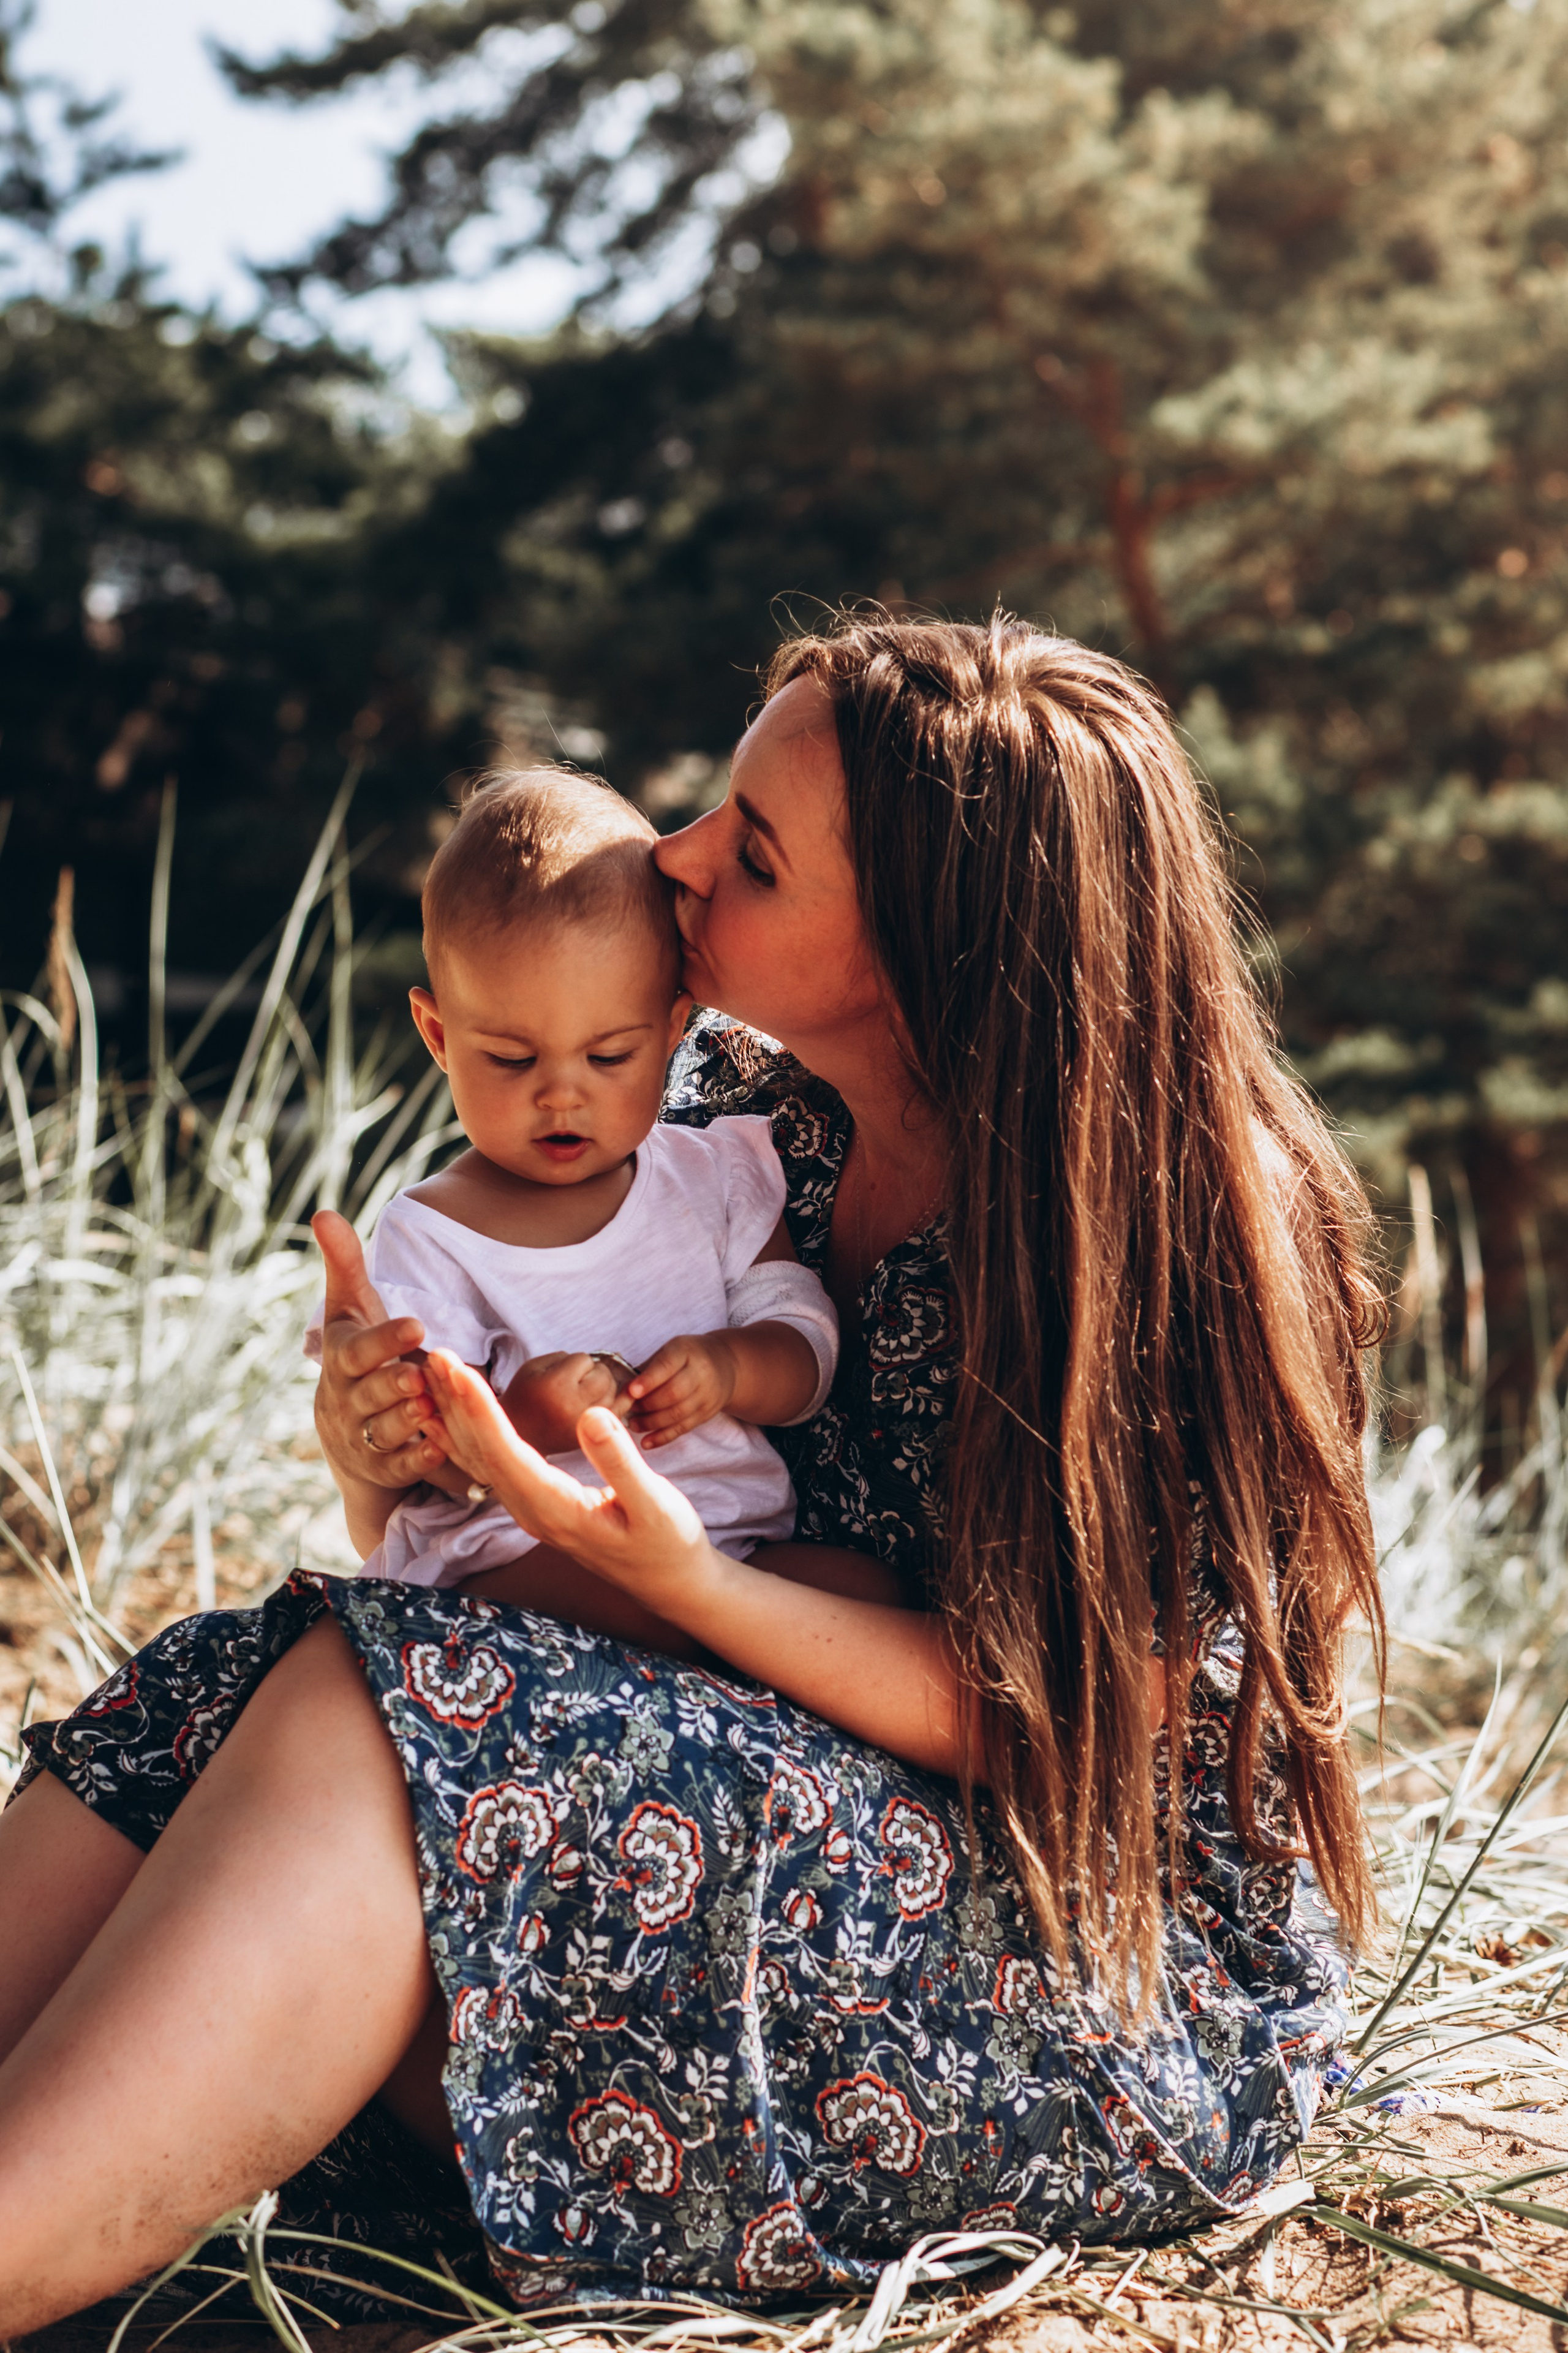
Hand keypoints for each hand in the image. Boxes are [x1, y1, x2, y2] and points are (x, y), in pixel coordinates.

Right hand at [311, 1210, 443, 1491]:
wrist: (345, 1429)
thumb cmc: (356, 1354)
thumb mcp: (350, 1310)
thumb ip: (344, 1265)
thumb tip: (323, 1212)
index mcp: (340, 1359)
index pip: (356, 1349)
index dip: (383, 1339)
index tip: (417, 1323)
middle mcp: (346, 1400)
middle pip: (370, 1393)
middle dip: (394, 1384)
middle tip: (420, 1373)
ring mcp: (362, 1436)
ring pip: (385, 1431)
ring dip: (410, 1421)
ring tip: (434, 1408)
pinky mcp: (383, 1467)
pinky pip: (400, 1467)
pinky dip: (420, 1459)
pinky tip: (441, 1449)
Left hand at [422, 1351, 725, 1624]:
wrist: (667, 1580)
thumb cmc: (667, 1542)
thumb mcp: (656, 1503)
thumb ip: (621, 1462)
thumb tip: (591, 1414)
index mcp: (556, 1509)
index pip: (506, 1453)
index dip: (481, 1411)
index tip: (459, 1372)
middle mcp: (531, 1510)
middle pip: (481, 1452)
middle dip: (456, 1403)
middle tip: (434, 1355)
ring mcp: (529, 1508)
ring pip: (479, 1458)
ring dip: (456, 1414)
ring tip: (433, 1372)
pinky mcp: (535, 1501)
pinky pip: (490, 1464)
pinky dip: (467, 1433)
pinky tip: (448, 1414)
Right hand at [500, 1352, 630, 1453]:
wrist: (518, 1434)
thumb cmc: (525, 1395)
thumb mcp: (534, 1367)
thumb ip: (563, 1357)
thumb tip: (597, 1360)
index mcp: (556, 1385)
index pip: (584, 1360)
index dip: (576, 1362)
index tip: (565, 1371)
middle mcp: (573, 1405)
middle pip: (603, 1376)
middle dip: (595, 1371)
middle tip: (581, 1378)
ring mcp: (585, 1423)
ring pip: (613, 1392)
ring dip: (605, 1386)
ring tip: (588, 1389)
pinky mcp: (591, 1435)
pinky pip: (619, 1413)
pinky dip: (622, 1401)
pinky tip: (621, 1394)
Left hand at [626, 1333, 735, 1447]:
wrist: (725, 1365)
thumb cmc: (686, 1357)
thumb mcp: (670, 1351)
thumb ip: (648, 1368)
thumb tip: (620, 1389)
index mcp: (686, 1351)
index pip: (667, 1366)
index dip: (649, 1380)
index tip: (631, 1391)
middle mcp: (700, 1373)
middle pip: (673, 1393)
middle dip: (647, 1404)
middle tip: (628, 1409)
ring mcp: (706, 1395)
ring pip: (677, 1413)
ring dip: (651, 1422)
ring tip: (633, 1424)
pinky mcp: (706, 1414)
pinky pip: (683, 1428)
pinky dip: (663, 1437)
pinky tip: (646, 1442)